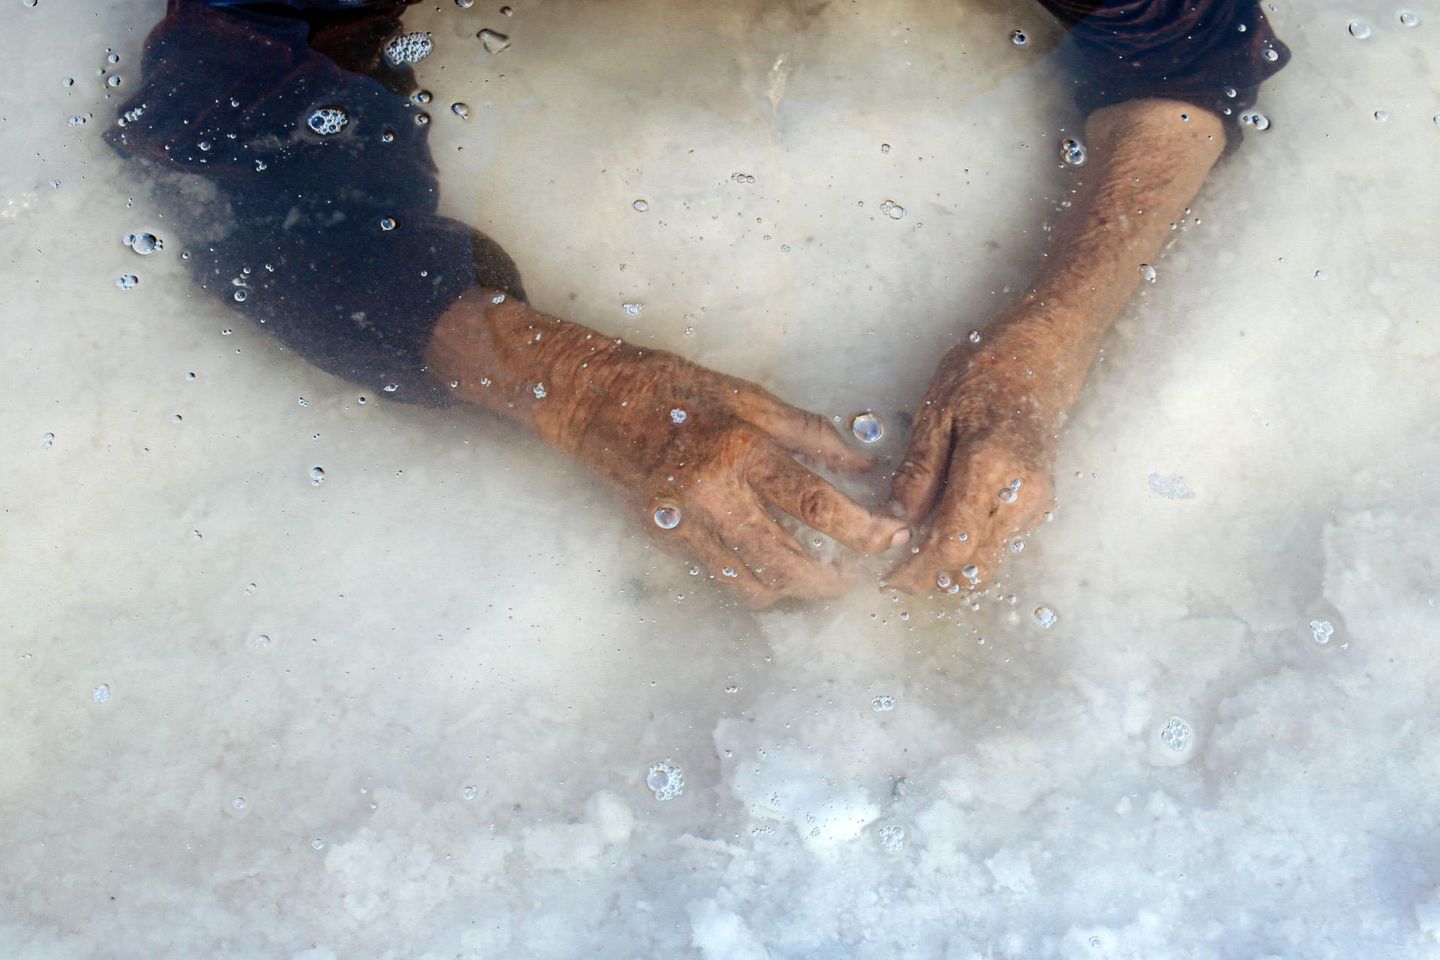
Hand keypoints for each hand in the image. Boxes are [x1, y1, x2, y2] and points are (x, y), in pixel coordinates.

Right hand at [428, 293, 909, 606]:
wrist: (596, 404)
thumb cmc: (674, 390)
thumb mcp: (748, 396)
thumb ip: (809, 434)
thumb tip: (863, 465)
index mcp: (740, 451)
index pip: (816, 505)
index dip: (863, 529)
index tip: (892, 536)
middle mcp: (713, 495)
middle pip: (789, 562)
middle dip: (835, 580)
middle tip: (861, 575)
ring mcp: (686, 525)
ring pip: (755, 584)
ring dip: (797, 590)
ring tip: (824, 578)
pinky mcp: (668, 541)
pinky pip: (724, 579)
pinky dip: (758, 584)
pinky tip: (778, 571)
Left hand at [885, 321, 1060, 593]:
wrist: (1044, 355)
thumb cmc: (987, 371)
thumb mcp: (937, 413)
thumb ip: (919, 472)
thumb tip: (897, 521)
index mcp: (992, 469)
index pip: (953, 546)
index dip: (918, 571)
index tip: (888, 576)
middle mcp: (1022, 495)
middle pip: (974, 566)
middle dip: (933, 576)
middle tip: (896, 568)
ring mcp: (1037, 503)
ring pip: (989, 559)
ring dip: (952, 563)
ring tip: (914, 542)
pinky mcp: (1039, 503)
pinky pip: (999, 541)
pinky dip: (969, 546)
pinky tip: (942, 523)